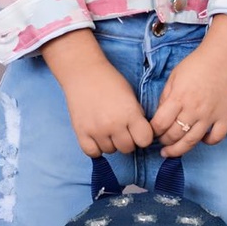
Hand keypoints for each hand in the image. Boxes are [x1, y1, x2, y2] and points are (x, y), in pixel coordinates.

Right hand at [40, 30, 153, 157]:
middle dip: (128, 140)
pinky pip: (93, 153)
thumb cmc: (110, 81)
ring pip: (111, 151)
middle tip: (122, 129)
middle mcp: (114, 124)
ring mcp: (96, 130)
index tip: (138, 130)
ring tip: (107, 128)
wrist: (84, 72)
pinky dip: (96, 148)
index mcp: (130, 113)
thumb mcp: (131, 95)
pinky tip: (97, 137)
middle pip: (128, 148)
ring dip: (111, 143)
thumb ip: (137, 115)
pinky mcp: (81, 132)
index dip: (143, 136)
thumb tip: (141, 133)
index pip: (145, 140)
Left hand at [150, 16, 226, 156]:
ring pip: (192, 141)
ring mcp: (210, 115)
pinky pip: (216, 138)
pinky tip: (200, 139)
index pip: (160, 123)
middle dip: (164, 141)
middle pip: (174, 135)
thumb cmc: (197, 64)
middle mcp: (194, 109)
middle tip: (161, 142)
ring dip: (179, 150)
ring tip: (171, 151)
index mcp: (179, 98)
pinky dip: (208, 142)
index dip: (153, 131)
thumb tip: (160, 115)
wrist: (224, 57)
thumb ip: (165, 96)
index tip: (151, 131)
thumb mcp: (174, 76)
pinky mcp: (225, 117)